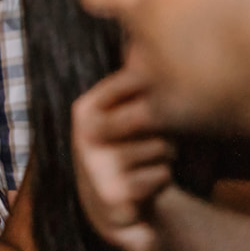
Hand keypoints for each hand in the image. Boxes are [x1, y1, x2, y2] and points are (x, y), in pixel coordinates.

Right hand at [70, 65, 175, 250]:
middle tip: (147, 147)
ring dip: (165, 159)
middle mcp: (84, 135)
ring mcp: (96, 166)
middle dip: (164, 133)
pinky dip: (161, 181)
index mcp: (85, 109)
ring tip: (145, 167)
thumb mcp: (127, 114)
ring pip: (163, 148)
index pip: (139, 85)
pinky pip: (161, 175)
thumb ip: (136, 84)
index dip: (158, 100)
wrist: (115, 208)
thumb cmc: (132, 151)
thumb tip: (146, 42)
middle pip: (156, 118)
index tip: (153, 111)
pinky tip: (144, 188)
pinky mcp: (112, 194)